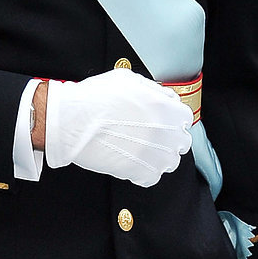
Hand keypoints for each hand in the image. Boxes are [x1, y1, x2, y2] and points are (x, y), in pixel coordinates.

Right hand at [44, 67, 192, 186]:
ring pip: (170, 162)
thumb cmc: (94, 98)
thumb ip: (153, 90)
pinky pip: (152, 178)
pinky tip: (133, 164)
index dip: (173, 119)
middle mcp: (164, 132)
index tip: (164, 122)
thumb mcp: (127, 80)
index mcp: (165, 108)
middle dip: (169, 140)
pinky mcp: (139, 172)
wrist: (72, 121)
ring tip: (142, 152)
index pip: (185, 118)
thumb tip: (165, 97)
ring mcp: (153, 155)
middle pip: (181, 142)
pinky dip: (144, 173)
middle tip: (152, 138)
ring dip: (159, 158)